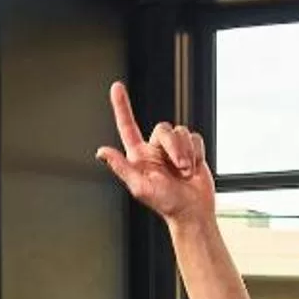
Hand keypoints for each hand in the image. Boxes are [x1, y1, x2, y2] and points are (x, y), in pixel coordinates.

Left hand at [96, 82, 216, 228]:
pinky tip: (194, 167)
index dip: (121, 106)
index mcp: (139, 156)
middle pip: (163, 129)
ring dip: (186, 153)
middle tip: (180, 168)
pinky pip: (194, 137)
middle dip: (174, 147)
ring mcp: (173, 149)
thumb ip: (121, 167)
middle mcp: (155, 149)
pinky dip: (196, 153)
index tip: (117, 87)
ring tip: (186, 172)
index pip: (127, 126)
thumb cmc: (166, 204)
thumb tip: (102, 152)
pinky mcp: (191, 150)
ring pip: (180, 132)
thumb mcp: (139, 188)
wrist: (193, 211)